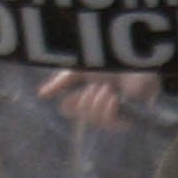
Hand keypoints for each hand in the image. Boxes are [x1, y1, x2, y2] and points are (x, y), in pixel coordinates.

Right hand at [38, 68, 155, 129]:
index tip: (74, 95)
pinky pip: (112, 123)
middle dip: (86, 101)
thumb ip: (62, 81)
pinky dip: (108, 111)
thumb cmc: (113, 59)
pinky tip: (113, 99)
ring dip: (97, 103)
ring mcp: (121, 109)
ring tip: (107, 90)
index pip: (72, 110)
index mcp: (93, 90)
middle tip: (97, 88)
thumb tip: (41, 94)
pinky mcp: (135, 114)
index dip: (71, 104)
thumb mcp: (81, 68)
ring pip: (96, 120)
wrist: (135, 54)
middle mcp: (105, 102)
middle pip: (83, 116)